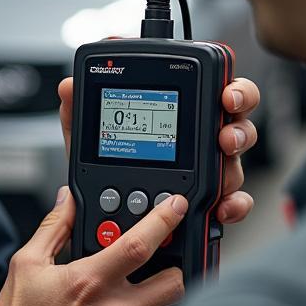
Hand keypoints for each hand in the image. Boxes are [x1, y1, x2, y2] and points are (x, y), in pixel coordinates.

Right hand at [0, 188, 185, 305]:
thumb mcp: (26, 264)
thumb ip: (53, 228)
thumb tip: (67, 201)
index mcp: (90, 281)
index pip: (141, 242)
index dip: (165, 219)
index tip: (176, 207)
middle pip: (174, 282)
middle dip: (175, 265)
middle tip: (163, 260)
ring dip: (166, 298)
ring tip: (150, 290)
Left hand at [58, 75, 258, 225]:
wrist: (104, 218)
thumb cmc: (104, 172)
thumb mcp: (89, 143)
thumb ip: (78, 114)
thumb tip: (67, 87)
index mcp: (176, 114)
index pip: (213, 92)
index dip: (231, 88)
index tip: (226, 94)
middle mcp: (200, 140)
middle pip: (236, 125)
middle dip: (238, 129)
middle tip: (224, 138)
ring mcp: (208, 172)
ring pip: (234, 165)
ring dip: (231, 170)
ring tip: (218, 178)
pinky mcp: (209, 204)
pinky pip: (232, 203)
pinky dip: (232, 206)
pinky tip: (221, 210)